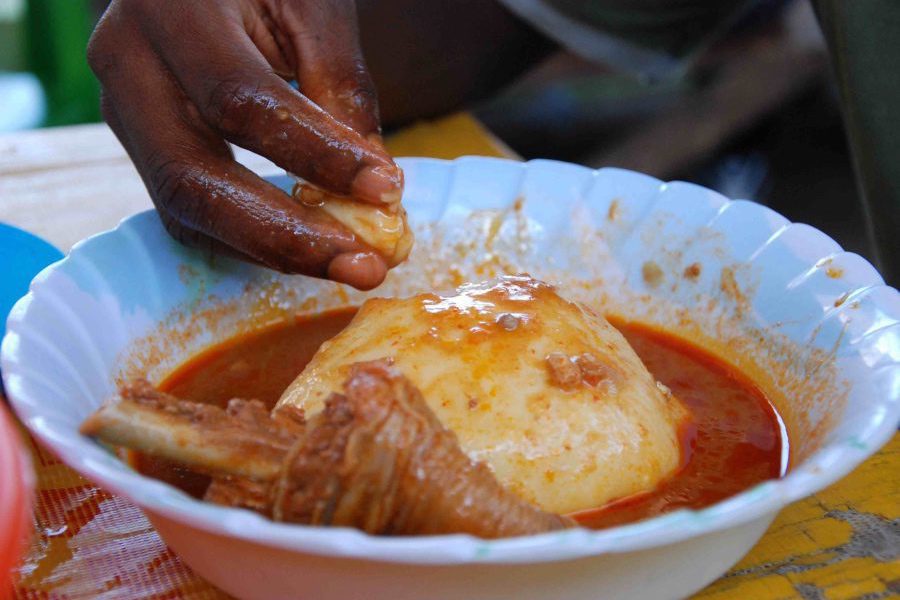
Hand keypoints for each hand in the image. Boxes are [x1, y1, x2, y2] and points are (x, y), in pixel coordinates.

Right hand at [87, 0, 401, 289]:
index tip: (384, 190)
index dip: (314, 154)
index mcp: (169, 8)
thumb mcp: (312, 5)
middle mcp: (127, 63)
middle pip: (192, 177)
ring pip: (185, 210)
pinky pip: (190, 212)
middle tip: (363, 267)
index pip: (239, 100)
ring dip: (272, 251)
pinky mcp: (141, 145)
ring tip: (347, 265)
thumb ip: (340, 82)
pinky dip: (252, 240)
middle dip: (284, 236)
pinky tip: (308, 247)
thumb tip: (376, 187)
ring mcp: (123, 110)